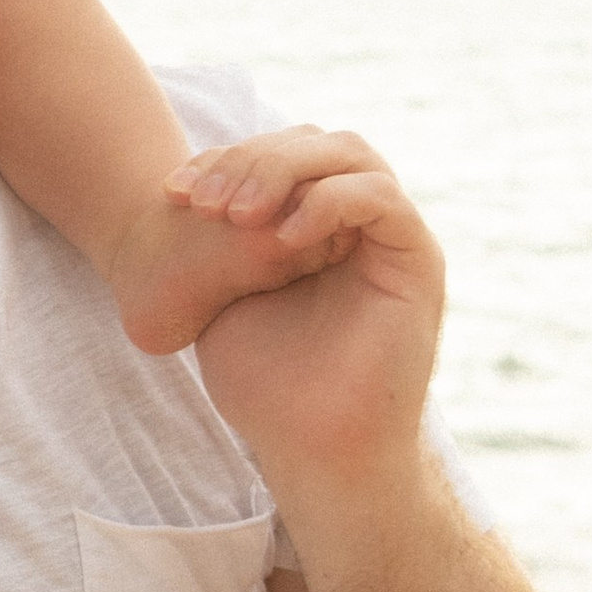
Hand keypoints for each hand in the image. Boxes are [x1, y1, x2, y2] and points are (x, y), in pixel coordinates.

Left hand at [181, 130, 443, 500]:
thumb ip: (224, 238)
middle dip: (249, 159)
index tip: (172, 193)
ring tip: (236, 216)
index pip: (280, 152)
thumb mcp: (227, 294)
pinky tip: (278, 239)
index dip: (225, 159)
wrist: (313, 450)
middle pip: (313, 142)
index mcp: (316, 226)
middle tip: (203, 202)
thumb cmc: (268, 387)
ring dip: (284, 172)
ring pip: (349, 154)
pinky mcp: (418, 260)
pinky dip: (328, 203)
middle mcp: (359, 223)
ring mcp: (392, 238)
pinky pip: (380, 198)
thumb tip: (196, 188)